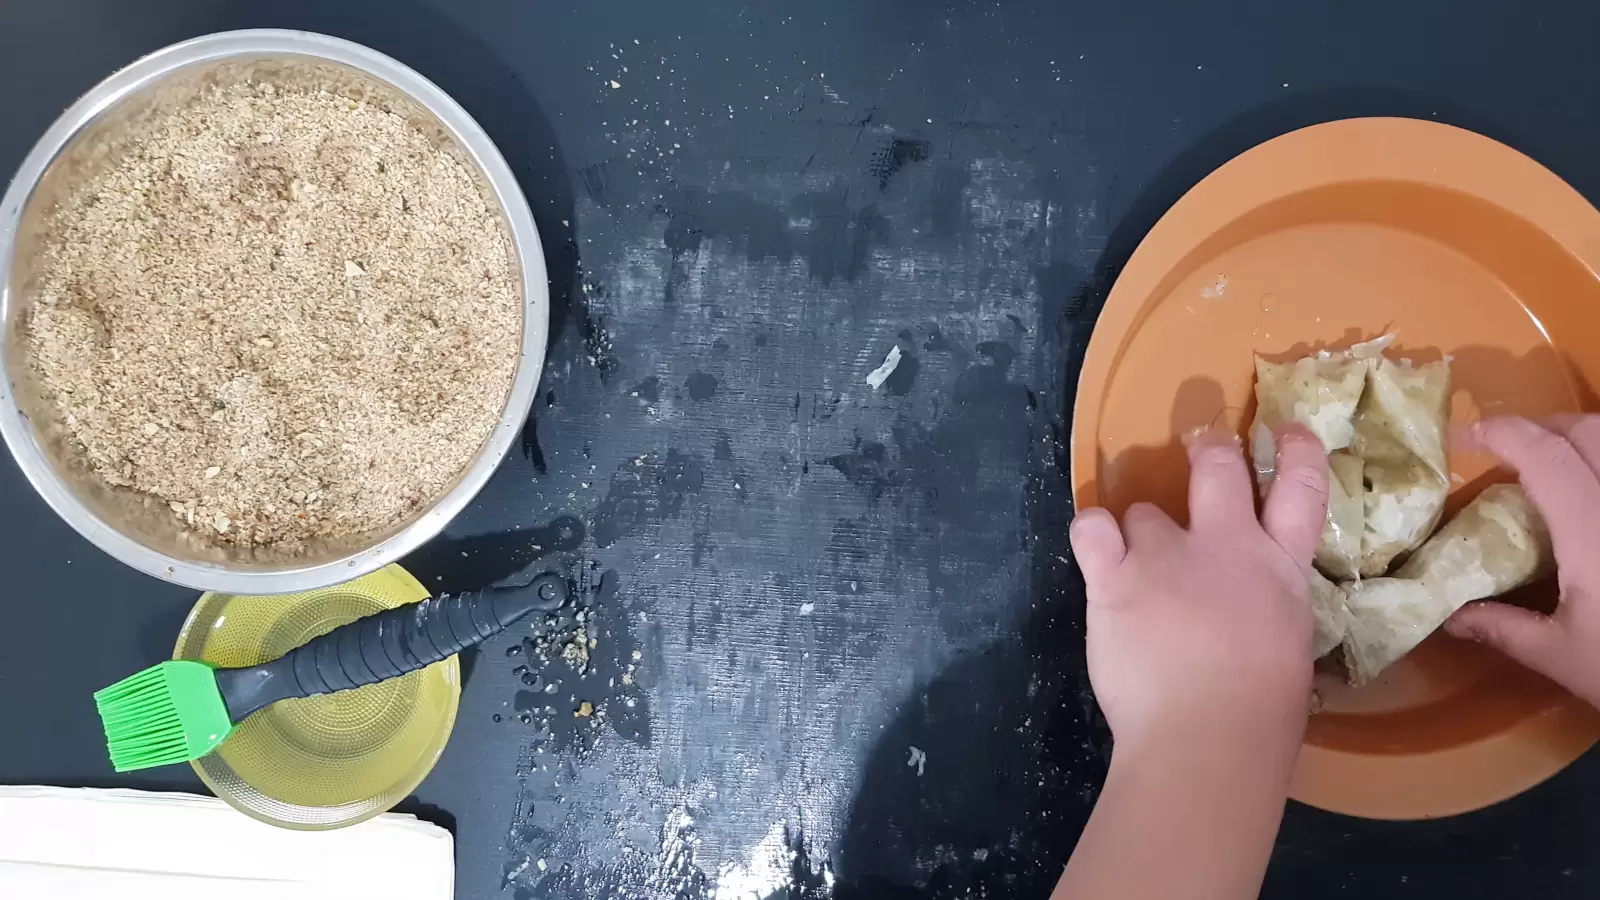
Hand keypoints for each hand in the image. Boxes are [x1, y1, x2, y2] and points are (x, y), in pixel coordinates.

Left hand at [1070, 426, 1329, 749]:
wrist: (1206, 734)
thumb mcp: (1288, 649)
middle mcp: (1225, 547)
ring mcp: (1166, 555)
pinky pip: (1092, 527)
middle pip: (1218, 468)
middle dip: (1208, 449)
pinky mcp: (1114, 575)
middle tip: (1200, 445)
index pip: (1300, 491)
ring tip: (1135, 568)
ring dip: (1139, 532)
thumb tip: (1249, 615)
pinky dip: (1091, 533)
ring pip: (1144, 510)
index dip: (1294, 451)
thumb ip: (1266, 612)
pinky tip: (1095, 552)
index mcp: (1280, 570)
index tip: (1285, 430)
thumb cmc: (1258, 713)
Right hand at [1445, 416, 1599, 707]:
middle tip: (1512, 454)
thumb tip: (1449, 615)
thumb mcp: (1563, 656)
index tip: (1467, 435)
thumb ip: (1504, 627)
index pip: (1545, 454)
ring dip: (1586, 441)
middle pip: (1589, 431)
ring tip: (1560, 469)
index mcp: (1591, 529)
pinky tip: (1596, 498)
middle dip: (1544, 428)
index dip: (1503, 432)